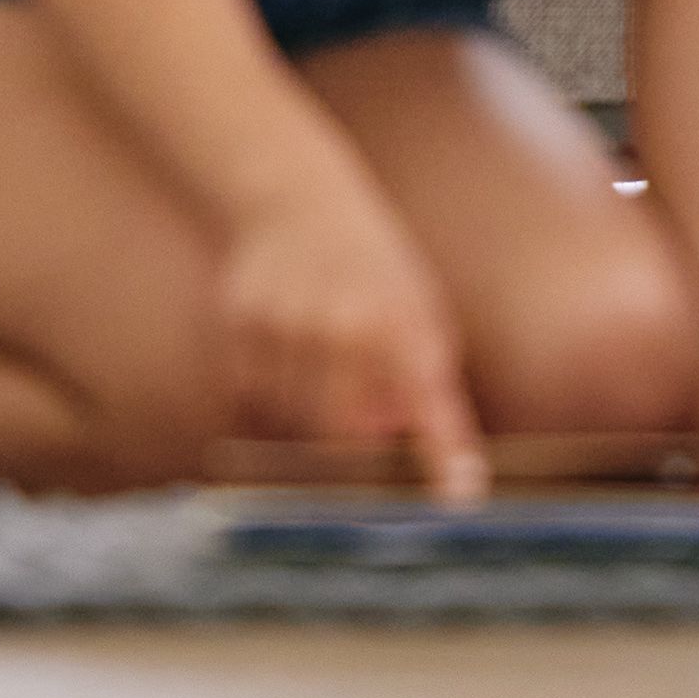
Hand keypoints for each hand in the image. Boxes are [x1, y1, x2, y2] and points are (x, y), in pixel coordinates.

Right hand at [216, 182, 487, 497]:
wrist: (296, 201)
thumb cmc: (373, 270)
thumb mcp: (418, 309)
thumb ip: (424, 383)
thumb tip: (428, 465)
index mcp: (400, 319)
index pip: (426, 401)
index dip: (443, 452)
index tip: (458, 495)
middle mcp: (342, 325)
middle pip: (343, 437)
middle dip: (352, 451)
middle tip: (359, 435)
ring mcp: (285, 327)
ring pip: (291, 428)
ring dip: (307, 426)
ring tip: (318, 375)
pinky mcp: (240, 329)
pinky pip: (252, 406)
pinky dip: (271, 406)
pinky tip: (285, 366)